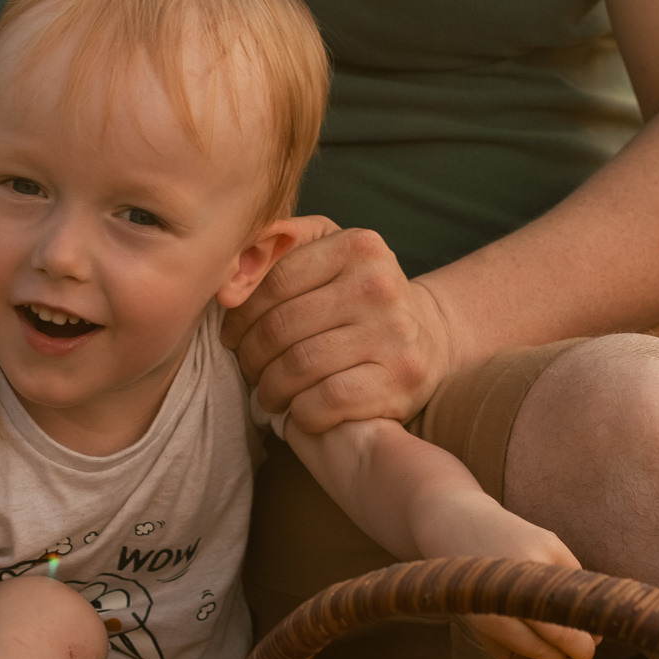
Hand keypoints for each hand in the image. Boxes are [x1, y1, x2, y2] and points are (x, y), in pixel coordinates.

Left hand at [223, 220, 455, 430]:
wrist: (429, 338)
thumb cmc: (360, 297)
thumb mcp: (329, 253)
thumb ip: (278, 246)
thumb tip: (229, 275)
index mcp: (358, 246)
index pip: (274, 280)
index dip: (241, 314)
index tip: (232, 335)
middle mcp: (379, 285)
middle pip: (281, 325)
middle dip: (251, 354)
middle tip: (247, 368)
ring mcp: (394, 333)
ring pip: (298, 365)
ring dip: (270, 387)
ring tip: (267, 392)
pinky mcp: (399, 379)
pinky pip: (326, 400)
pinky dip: (300, 412)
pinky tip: (298, 410)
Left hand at [451, 517, 596, 658]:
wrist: (456, 520)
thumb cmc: (466, 584)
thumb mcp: (477, 624)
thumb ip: (511, 650)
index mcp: (490, 613)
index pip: (540, 648)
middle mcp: (515, 586)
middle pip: (565, 632)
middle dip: (582, 648)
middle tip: (584, 652)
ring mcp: (536, 560)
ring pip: (577, 605)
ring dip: (582, 619)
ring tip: (576, 624)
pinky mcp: (551, 541)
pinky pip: (576, 578)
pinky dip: (574, 591)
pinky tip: (564, 593)